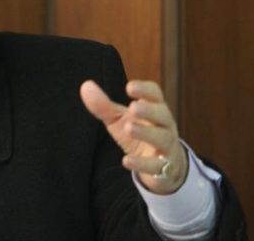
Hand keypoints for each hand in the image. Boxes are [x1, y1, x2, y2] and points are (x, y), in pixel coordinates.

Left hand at [79, 79, 188, 193]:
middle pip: (163, 115)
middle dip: (149, 111)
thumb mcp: (119, 120)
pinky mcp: (164, 168)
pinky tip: (126, 161)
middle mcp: (164, 125)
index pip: (155, 95)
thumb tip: (86, 85)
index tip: (129, 87)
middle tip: (133, 107)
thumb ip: (104, 106)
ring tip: (128, 128)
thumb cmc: (138, 134)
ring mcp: (167, 146)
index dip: (145, 89)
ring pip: (163, 138)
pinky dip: (141, 163)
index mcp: (155, 109)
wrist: (160, 167)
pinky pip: (156, 166)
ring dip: (146, 133)